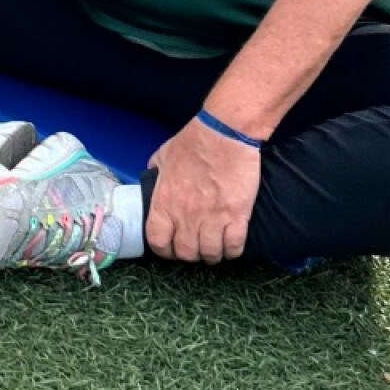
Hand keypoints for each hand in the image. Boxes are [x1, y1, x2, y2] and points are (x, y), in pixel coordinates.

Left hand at [144, 117, 259, 263]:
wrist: (224, 134)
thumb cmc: (193, 141)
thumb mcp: (162, 156)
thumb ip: (156, 173)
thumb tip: (152, 181)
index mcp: (164, 202)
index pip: (158, 241)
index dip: (164, 249)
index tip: (171, 247)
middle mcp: (185, 215)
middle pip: (185, 253)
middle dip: (190, 254)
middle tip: (196, 247)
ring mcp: (212, 218)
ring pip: (210, 254)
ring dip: (212, 255)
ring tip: (215, 248)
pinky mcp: (236, 216)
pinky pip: (234, 246)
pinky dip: (232, 251)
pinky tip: (232, 245)